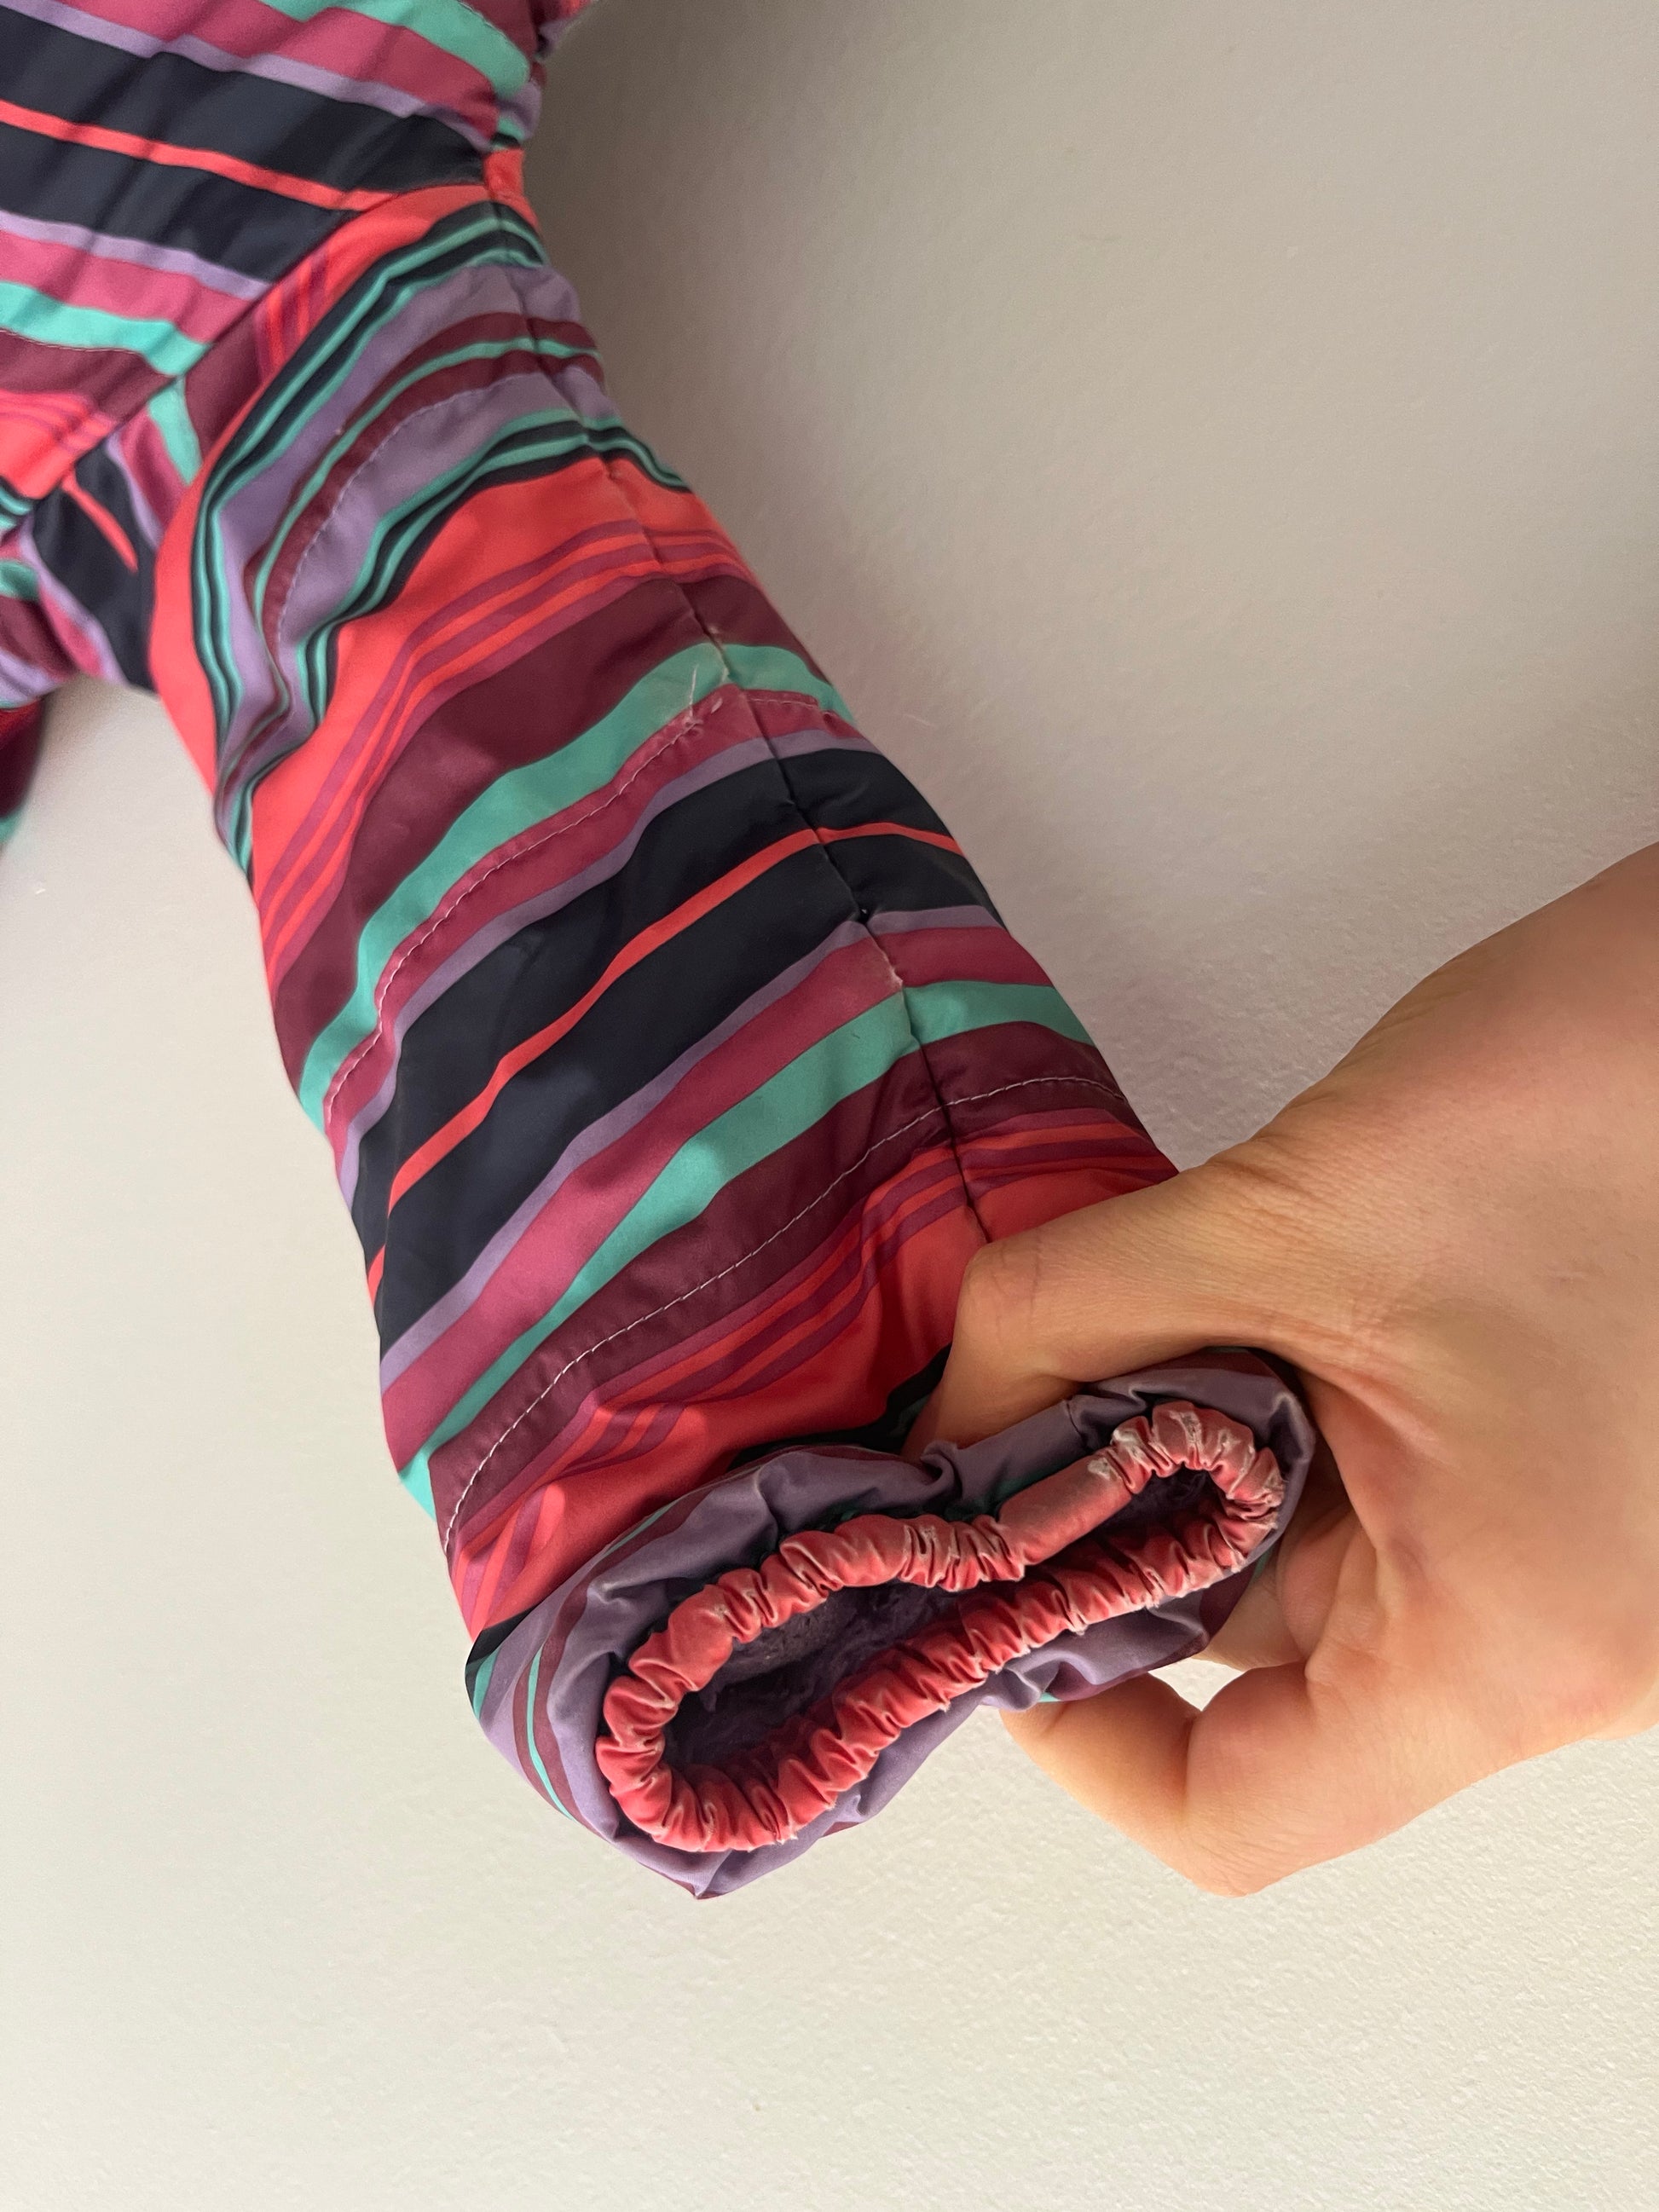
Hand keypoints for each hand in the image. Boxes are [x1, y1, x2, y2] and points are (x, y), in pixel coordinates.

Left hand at [922, 844, 1658, 1891]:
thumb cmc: (1595, 1097)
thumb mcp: (1283, 1214)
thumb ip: (1072, 1312)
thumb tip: (944, 1408)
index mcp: (1510, 1648)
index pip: (1239, 1814)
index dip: (1075, 1734)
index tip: (985, 1603)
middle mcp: (1555, 1646)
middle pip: (1256, 1673)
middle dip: (1113, 1542)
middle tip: (998, 1426)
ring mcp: (1564, 1564)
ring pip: (1305, 1568)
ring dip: (1187, 1462)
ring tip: (1112, 1337)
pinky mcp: (1554, 1479)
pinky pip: (1369, 1495)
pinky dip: (1266, 1419)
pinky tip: (1214, 1310)